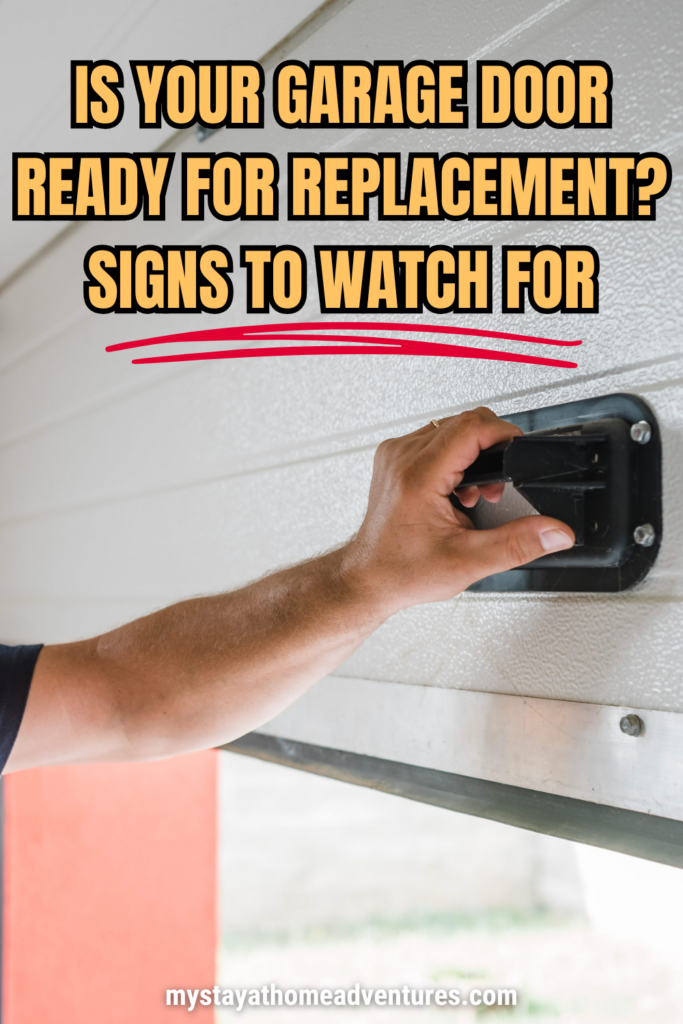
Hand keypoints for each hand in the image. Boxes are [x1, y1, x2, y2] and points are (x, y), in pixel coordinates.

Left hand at [342, 407, 574, 614]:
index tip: (519, 451)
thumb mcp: (468, 562)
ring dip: (472, 455)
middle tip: (492, 489)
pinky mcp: (394, 458)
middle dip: (491, 450)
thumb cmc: (401, 571)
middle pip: (464, 423)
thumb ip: (517, 544)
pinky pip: (434, 439)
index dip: (504, 434)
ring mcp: (395, 455)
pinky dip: (454, 458)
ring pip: (450, 429)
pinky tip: (455, 489)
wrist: (368, 579)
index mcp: (418, 476)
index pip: (471, 427)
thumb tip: (554, 532)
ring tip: (472, 494)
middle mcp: (402, 457)